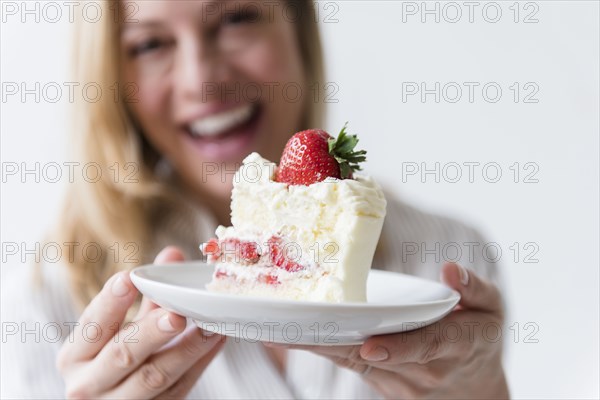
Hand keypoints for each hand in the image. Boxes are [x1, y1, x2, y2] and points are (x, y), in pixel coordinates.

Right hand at [57, 246, 225, 398]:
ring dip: (186, 350)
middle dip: (150, 333)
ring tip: (209, 327)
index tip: (128, 278)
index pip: (91, 326)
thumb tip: (171, 255)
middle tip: (176, 315)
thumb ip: (146, 295)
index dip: (110, 303)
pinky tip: (216, 341)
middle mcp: (88, 384)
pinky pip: (178, 388)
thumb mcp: (119, 328)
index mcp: (75, 356)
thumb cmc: (113, 358)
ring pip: (154, 377)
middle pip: (122, 355)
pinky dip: (199, 363)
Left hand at [267, 263, 508, 398]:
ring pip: (351, 361)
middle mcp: (423, 370)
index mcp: (455, 345)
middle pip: (372, 357)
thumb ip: (475, 288)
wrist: (474, 386)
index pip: (426, 346)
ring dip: (314, 347)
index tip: (371, 346)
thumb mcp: (491, 309)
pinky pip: (345, 362)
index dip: (399, 348)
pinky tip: (283, 336)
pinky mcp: (379, 380)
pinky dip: (317, 348)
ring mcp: (398, 380)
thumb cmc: (480, 337)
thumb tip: (450, 269)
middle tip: (293, 329)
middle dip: (332, 344)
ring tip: (275, 330)